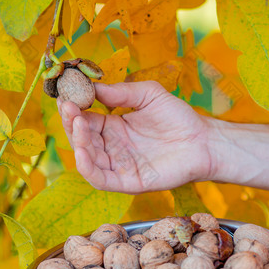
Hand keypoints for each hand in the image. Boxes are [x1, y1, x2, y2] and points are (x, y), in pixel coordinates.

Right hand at [57, 81, 211, 192]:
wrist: (203, 140)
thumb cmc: (178, 117)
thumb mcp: (148, 94)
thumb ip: (121, 92)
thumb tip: (92, 86)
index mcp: (113, 127)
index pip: (84, 119)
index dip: (73, 108)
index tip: (65, 95)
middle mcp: (111, 147)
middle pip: (81, 139)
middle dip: (70, 123)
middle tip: (67, 106)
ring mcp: (119, 166)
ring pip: (87, 159)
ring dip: (76, 142)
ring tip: (76, 122)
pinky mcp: (128, 182)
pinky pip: (101, 179)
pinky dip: (87, 168)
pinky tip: (81, 151)